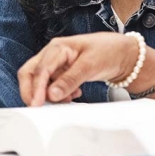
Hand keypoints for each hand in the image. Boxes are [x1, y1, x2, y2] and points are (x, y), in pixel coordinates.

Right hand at [18, 33, 138, 106]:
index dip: (36, 88)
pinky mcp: (62, 72)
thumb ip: (69, 80)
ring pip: (40, 81)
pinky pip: (52, 85)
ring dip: (48, 94)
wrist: (124, 54)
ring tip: (68, 98)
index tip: (36, 105)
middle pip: (30, 73)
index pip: (40, 70)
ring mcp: (57, 63)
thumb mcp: (90, 66)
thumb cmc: (108, 51)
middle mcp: (53, 54)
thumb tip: (51, 95)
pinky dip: (58, 94)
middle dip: (31, 91)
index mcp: (58, 47)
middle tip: (38, 107)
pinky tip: (73, 95)